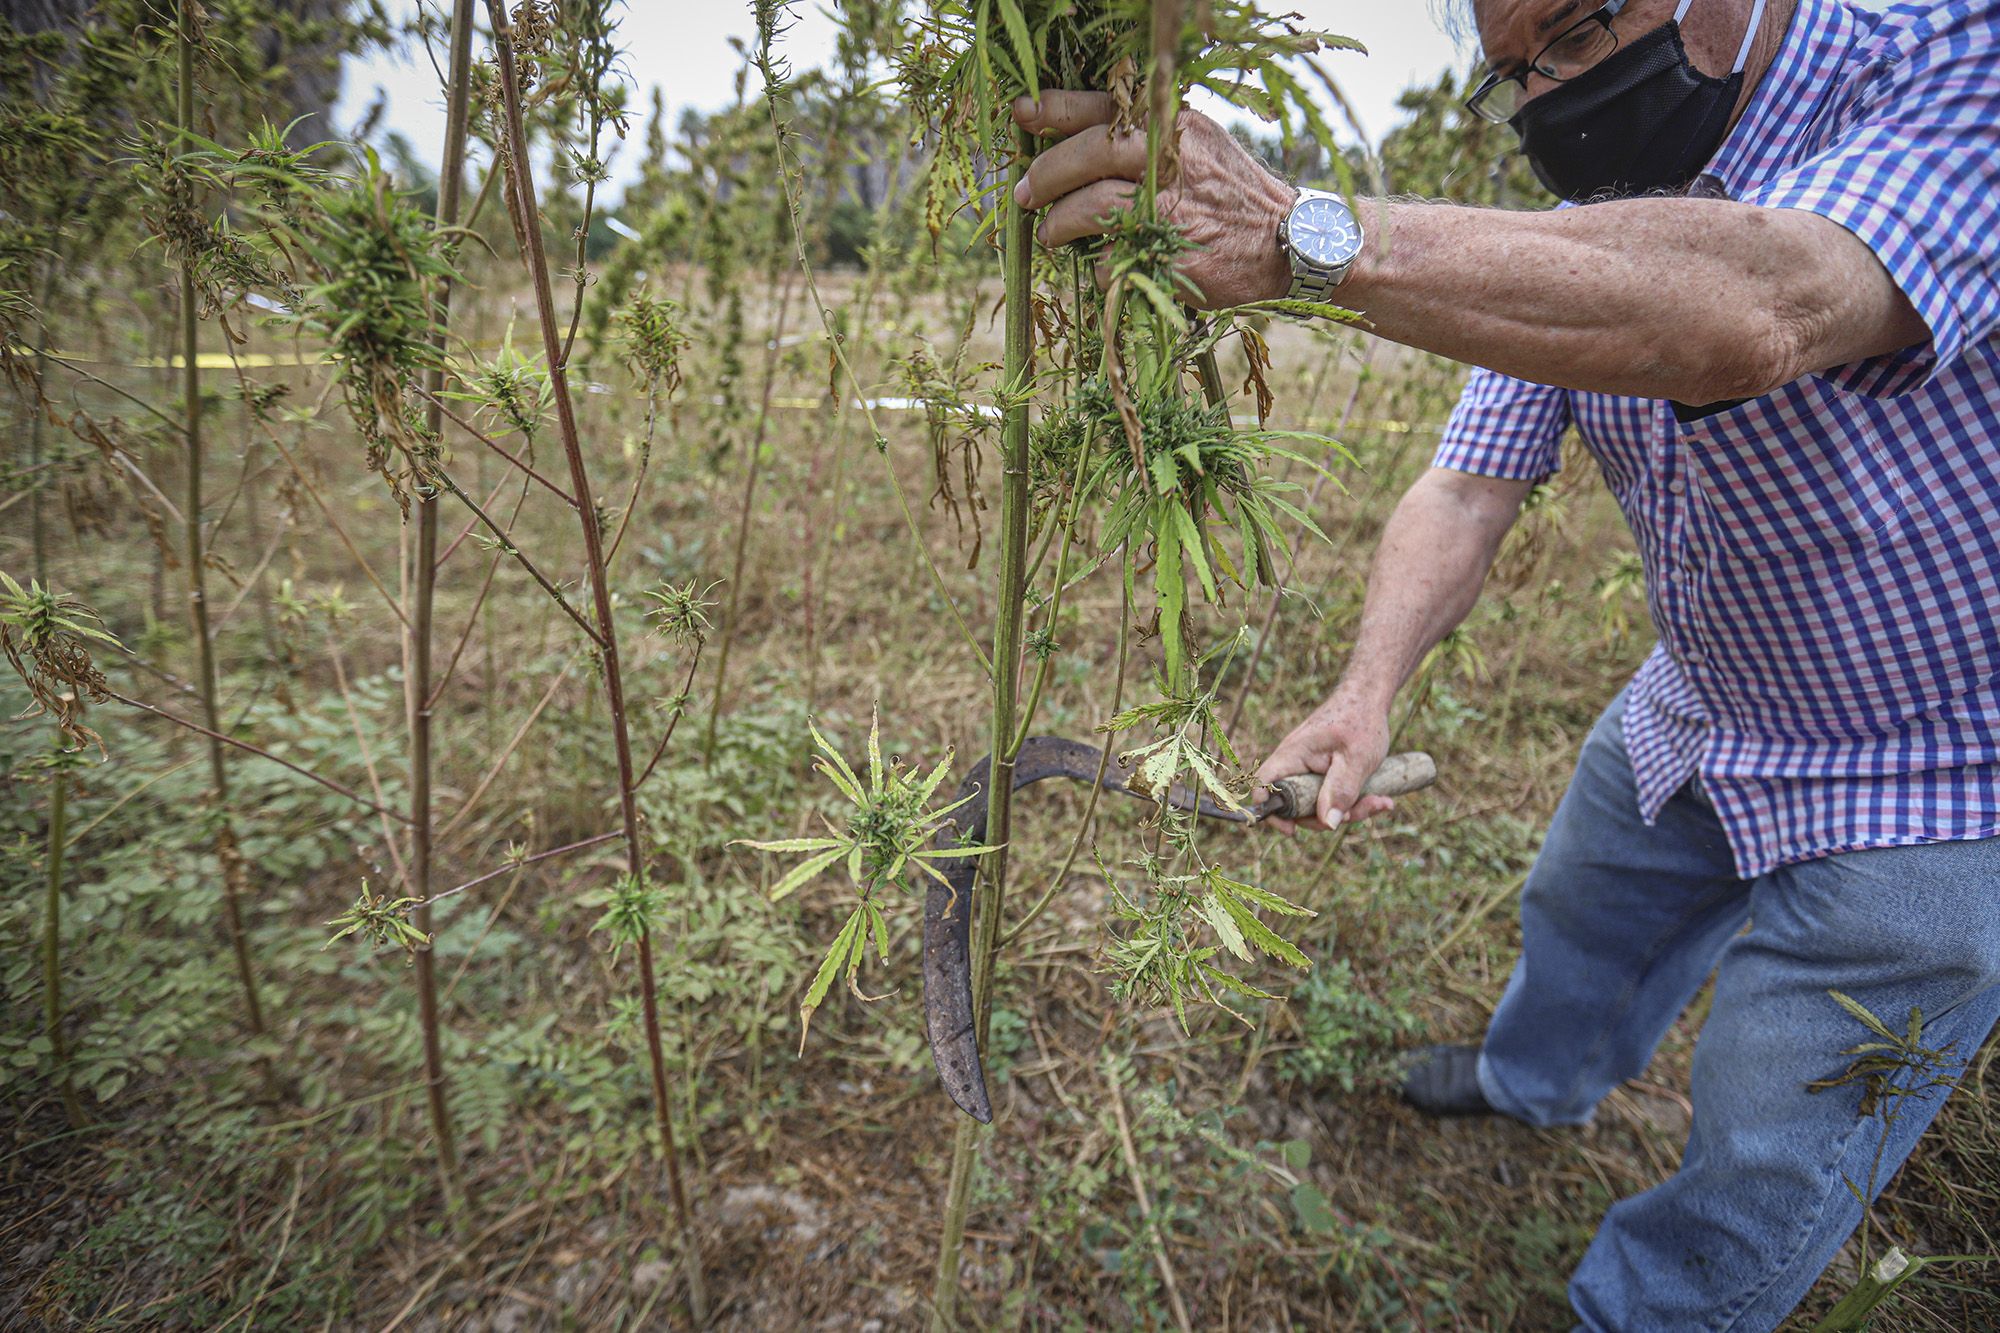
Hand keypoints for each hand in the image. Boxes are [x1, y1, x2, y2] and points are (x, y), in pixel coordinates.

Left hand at [1011, 91, 1295, 309]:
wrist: (1288, 240)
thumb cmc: (1232, 192)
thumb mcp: (1197, 144)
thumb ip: (1147, 139)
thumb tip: (1079, 142)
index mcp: (1172, 122)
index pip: (1102, 106)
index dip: (1054, 109)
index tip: (1022, 113)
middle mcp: (1170, 156)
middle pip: (1088, 153)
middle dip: (1045, 174)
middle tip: (1023, 193)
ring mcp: (1171, 206)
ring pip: (1092, 206)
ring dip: (1059, 222)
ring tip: (1050, 233)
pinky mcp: (1172, 252)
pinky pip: (1114, 257)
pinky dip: (1100, 264)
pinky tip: (1103, 264)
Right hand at [1252, 693, 1394, 834]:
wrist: (1369, 698)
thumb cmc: (1361, 721)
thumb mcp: (1356, 759)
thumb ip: (1340, 791)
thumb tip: (1329, 824)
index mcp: (1293, 755)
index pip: (1264, 784)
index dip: (1270, 811)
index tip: (1292, 830)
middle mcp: (1295, 762)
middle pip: (1296, 804)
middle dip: (1327, 816)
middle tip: (1359, 813)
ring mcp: (1308, 767)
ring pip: (1316, 803)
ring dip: (1347, 810)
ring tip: (1381, 802)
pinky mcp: (1321, 771)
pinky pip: (1329, 795)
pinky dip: (1351, 801)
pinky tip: (1379, 798)